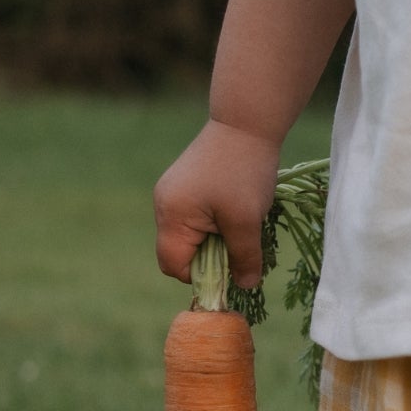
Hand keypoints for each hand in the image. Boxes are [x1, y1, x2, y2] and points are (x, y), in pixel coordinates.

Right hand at [153, 119, 280, 289]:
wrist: (245, 124)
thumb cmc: (243, 172)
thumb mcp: (247, 221)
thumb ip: (245, 257)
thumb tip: (245, 286)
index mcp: (171, 215)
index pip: (173, 265)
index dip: (201, 275)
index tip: (231, 267)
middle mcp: (164, 205)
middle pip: (180, 251)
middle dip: (210, 256)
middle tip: (240, 244)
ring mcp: (172, 193)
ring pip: (190, 235)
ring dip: (216, 238)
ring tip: (239, 222)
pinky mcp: (185, 184)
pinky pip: (195, 217)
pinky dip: (215, 222)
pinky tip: (235, 208)